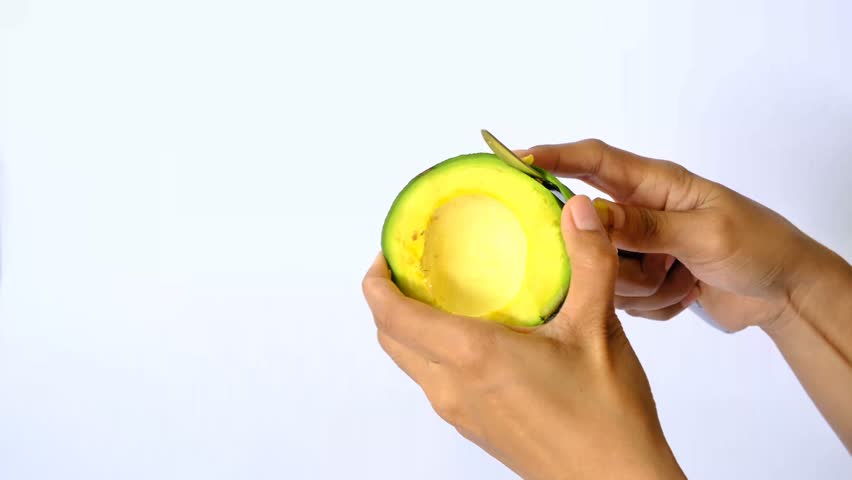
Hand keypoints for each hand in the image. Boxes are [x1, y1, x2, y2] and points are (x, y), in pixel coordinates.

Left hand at [363, 196, 684, 479]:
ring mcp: (460, 411)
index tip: (388, 251)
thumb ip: (588, 262)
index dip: (377, 279)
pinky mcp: (475, 426)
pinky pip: (434, 380)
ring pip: (410, 361)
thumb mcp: (597, 329)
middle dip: (388, 298)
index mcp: (470, 356)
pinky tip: (476, 333)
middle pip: (390, 337)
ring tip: (442, 293)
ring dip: (410, 326)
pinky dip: (433, 350)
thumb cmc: (606, 419)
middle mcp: (452, 386)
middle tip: (414, 266)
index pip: (390, 313)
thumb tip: (578, 211)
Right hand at [520, 140, 819, 332]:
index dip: (552, 156)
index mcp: (654, 185)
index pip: (593, 161)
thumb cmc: (758, 246)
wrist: (784, 294)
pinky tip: (685, 294)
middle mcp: (638, 213)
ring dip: (646, 287)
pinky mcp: (640, 281)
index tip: (514, 159)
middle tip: (661, 265)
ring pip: (603, 273)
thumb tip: (586, 212)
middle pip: (589, 232)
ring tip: (685, 280)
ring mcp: (637, 249)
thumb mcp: (705, 234)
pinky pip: (620, 299)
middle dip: (617, 259)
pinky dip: (654, 304)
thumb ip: (644, 226)